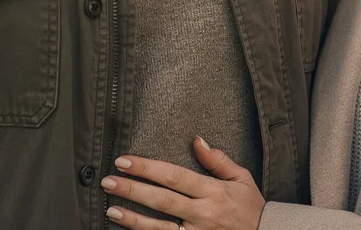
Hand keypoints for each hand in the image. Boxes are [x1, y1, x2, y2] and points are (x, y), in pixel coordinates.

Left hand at [102, 137, 264, 229]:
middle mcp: (204, 214)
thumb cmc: (252, 208)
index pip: (174, 176)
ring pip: (159, 227)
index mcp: (214, 191)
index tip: (125, 160)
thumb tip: (197, 140)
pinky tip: (129, 229)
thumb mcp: (241, 178)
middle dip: (133, 189)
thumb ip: (217, 160)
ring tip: (110, 209)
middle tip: (109, 180)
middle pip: (162, 200)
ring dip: (133, 218)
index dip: (148, 168)